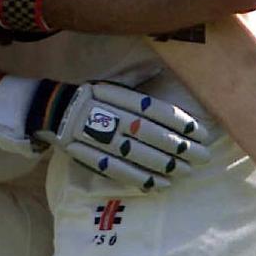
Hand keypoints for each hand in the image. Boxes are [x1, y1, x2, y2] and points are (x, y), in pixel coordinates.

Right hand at [0, 77, 210, 190]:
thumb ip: (139, 82)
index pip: (153, 110)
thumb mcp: (113, 82)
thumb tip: (165, 72)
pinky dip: (142, 179)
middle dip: (179, 147)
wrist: (51, 109)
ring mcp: (96, 138)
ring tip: (188, 170)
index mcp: (114, 95)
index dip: (178, 122)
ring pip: (136, 154)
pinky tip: (162, 183)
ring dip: (165, 165)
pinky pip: (118, 171)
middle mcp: (106, 116)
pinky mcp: (89, 157)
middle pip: (149, 134)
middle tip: (203, 156)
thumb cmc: (91, 96)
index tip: (200, 132)